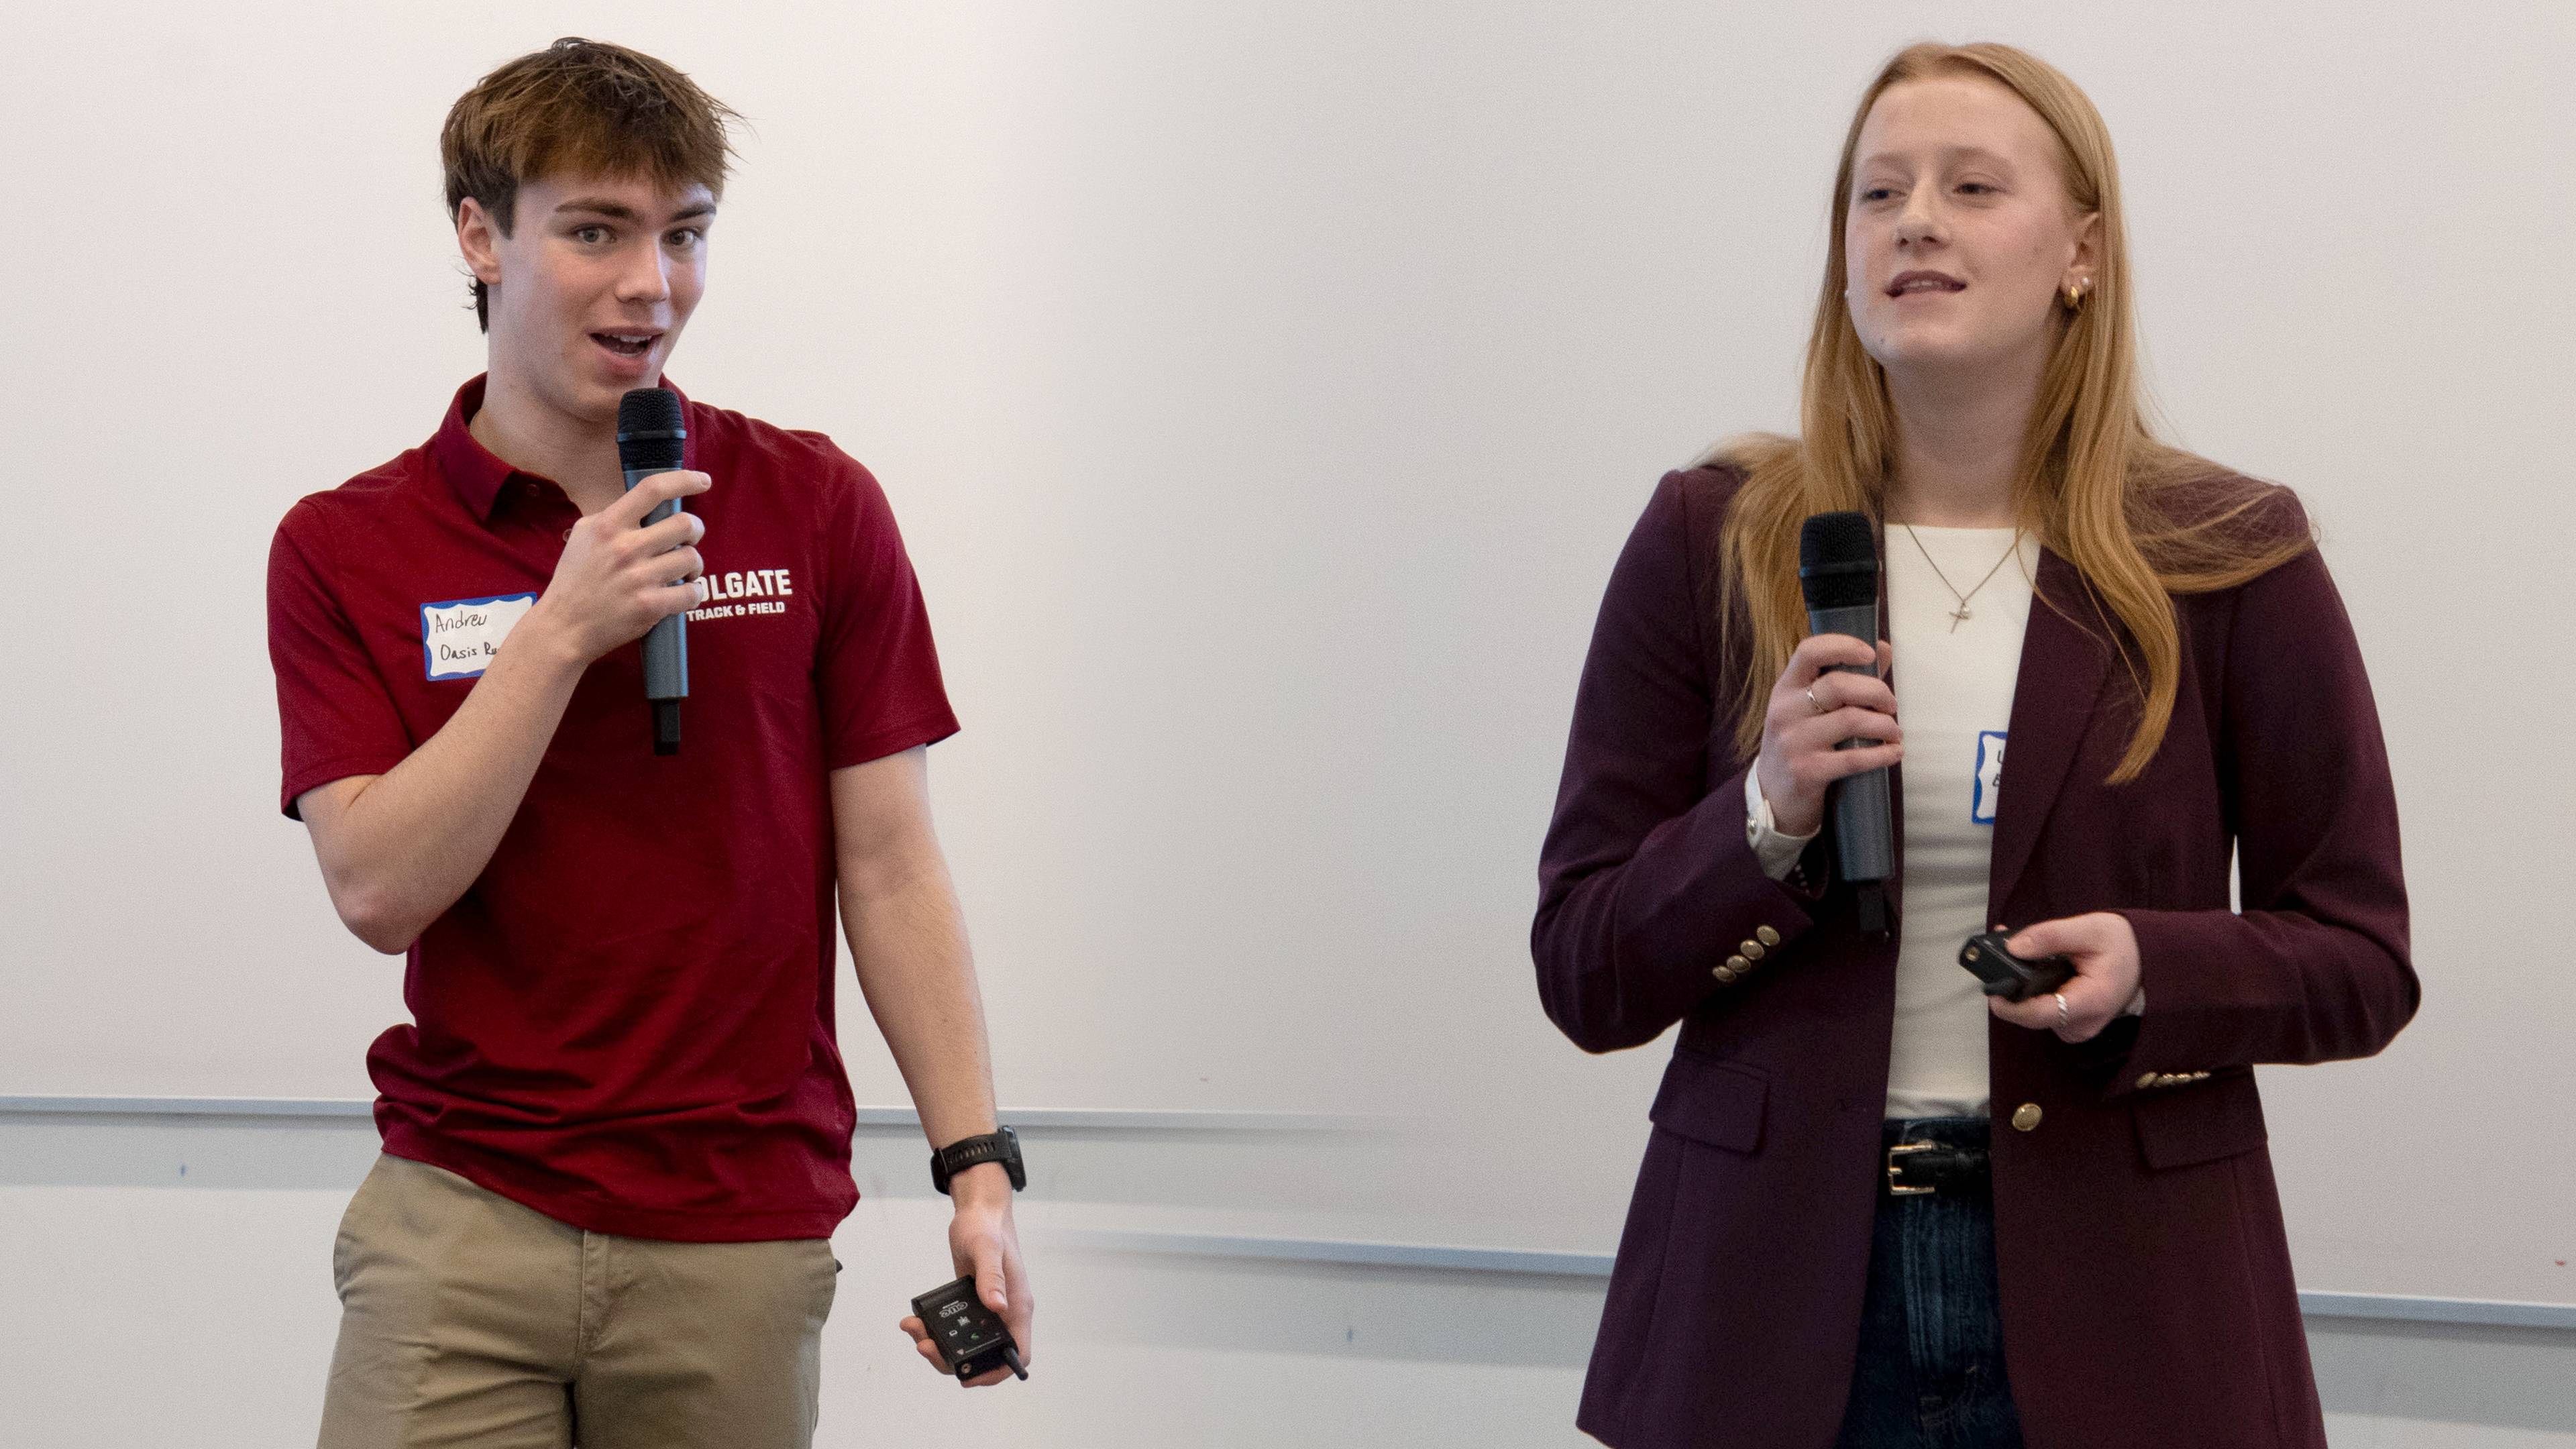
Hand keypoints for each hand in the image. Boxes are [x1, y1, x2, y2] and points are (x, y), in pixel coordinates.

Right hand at [519, 470, 710, 665]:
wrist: (563, 626)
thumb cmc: (575, 579)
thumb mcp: (584, 535)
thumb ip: (614, 517)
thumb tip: (648, 503)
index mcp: (608, 525)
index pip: (652, 489)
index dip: (684, 480)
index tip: (703, 481)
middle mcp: (625, 548)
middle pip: (685, 524)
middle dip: (695, 530)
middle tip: (689, 539)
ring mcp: (639, 578)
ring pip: (692, 558)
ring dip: (694, 565)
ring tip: (684, 571)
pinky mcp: (650, 606)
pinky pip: (692, 592)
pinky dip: (694, 592)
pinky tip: (683, 593)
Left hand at [897, 1164, 1033, 1385]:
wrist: (977, 1211)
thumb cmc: (986, 1227)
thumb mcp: (987, 1249)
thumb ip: (992, 1278)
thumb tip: (997, 1307)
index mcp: (1017, 1306)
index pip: (1017, 1352)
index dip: (997, 1372)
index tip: (967, 1376)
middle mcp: (1004, 1312)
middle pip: (985, 1355)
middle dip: (953, 1360)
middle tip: (925, 1346)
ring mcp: (987, 1309)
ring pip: (965, 1344)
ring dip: (938, 1345)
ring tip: (914, 1329)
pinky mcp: (970, 1303)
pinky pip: (953, 1328)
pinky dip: (933, 1329)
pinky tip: (914, 1320)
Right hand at [1755, 633, 1900, 836]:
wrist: (1772, 797)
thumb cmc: (1800, 743)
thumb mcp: (1809, 708)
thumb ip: (1845, 677)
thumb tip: (1883, 648)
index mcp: (1786, 688)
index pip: (1809, 652)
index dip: (1843, 646)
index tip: (1869, 653)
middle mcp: (1785, 711)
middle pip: (1839, 685)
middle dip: (1877, 692)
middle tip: (1891, 705)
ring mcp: (1794, 742)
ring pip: (1852, 720)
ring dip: (1885, 725)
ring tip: (1894, 732)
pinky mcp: (1807, 771)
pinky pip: (1855, 758)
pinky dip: (1882, 754)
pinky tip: (1894, 752)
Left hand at [1988, 912, 2139, 1042]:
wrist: (2150, 961)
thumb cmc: (2124, 945)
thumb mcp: (2089, 929)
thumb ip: (2049, 936)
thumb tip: (2012, 947)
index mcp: (2090, 1001)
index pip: (2040, 1014)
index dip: (2010, 1005)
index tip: (1992, 989)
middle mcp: (2083, 1023)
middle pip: (2033, 1014)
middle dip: (2012, 985)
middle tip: (2001, 951)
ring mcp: (2079, 1027)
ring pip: (2037, 1012)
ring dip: (2023, 986)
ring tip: (2021, 953)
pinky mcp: (2075, 1024)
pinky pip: (2046, 1010)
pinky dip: (2037, 990)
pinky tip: (2036, 968)